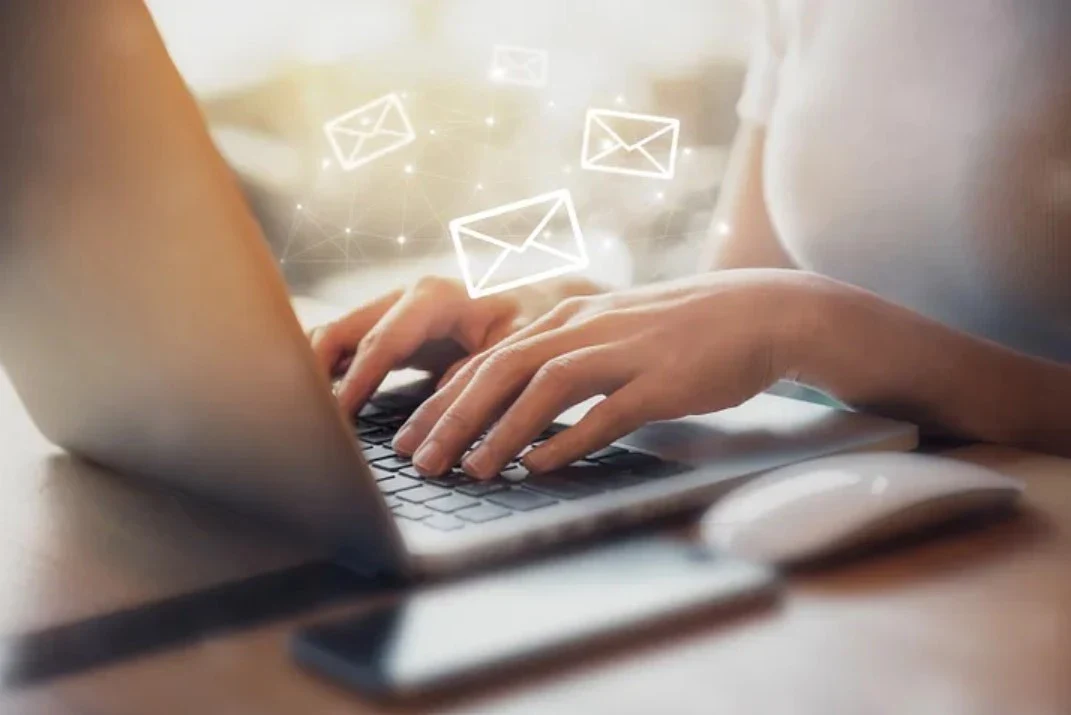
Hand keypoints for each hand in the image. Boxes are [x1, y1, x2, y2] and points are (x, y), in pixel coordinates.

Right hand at [308, 276, 598, 413]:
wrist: (544, 300)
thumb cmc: (535, 321)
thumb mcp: (517, 346)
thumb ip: (480, 372)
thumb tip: (441, 410)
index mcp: (435, 296)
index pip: (381, 342)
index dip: (357, 382)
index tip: (339, 416)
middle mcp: (405, 297)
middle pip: (340, 331)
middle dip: (316, 373)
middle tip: (306, 419)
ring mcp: (394, 312)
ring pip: (335, 337)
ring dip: (316, 374)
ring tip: (306, 417)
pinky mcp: (392, 330)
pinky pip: (347, 348)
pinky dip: (331, 374)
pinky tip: (324, 407)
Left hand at [392, 269, 817, 477]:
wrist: (756, 313)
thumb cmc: (678, 330)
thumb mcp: (609, 332)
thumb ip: (563, 360)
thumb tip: (515, 409)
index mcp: (566, 316)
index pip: (488, 357)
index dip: (443, 398)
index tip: (410, 436)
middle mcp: (585, 327)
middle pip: (501, 368)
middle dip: (453, 416)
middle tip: (419, 460)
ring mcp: (623, 351)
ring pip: (544, 387)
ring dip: (501, 430)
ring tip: (470, 470)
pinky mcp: (660, 380)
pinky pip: (605, 412)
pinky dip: (566, 440)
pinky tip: (538, 466)